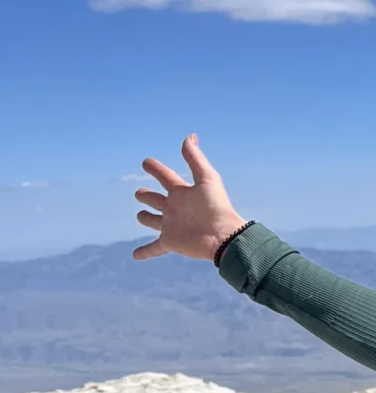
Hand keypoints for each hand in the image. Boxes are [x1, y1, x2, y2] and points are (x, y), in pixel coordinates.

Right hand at [133, 135, 246, 262]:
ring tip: (141, 216)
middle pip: (157, 199)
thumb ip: (195, 159)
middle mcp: (175, 208)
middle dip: (147, 196)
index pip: (165, 176)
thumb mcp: (206, 179)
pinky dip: (144, 252)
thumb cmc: (216, 207)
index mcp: (182, 192)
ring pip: (153, 221)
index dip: (155, 168)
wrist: (223, 236)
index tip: (146, 162)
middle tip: (140, 193)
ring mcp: (171, 225)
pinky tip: (134, 256)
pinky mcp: (170, 242)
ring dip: (146, 218)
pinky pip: (154, 248)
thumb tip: (189, 137)